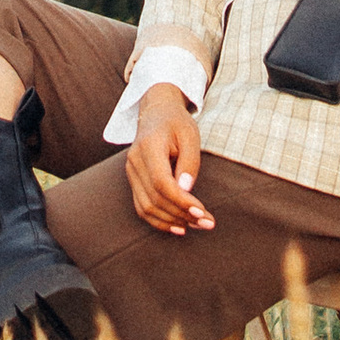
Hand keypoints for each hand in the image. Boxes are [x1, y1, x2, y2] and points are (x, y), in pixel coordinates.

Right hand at [126, 90, 213, 235]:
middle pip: (154, 199)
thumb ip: (189, 162)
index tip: (202, 212)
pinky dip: (159, 221)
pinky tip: (179, 227)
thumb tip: (186, 190)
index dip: (181, 201)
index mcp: (149, 146)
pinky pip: (142, 207)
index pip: (161, 182)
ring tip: (197, 226)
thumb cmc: (177, 123)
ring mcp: (131, 172)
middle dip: (182, 215)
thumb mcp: (190, 135)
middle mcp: (135, 161)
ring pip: (146, 208)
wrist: (156, 112)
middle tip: (208, 223)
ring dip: (172, 222)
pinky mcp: (133, 181)